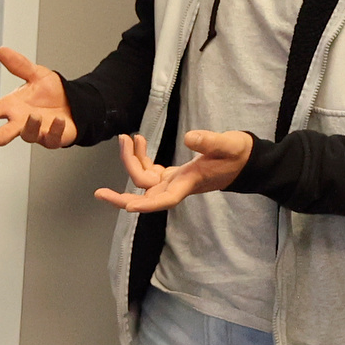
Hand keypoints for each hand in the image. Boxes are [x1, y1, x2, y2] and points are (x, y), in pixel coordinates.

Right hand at [0, 47, 77, 149]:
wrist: (75, 103)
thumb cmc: (53, 92)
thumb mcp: (36, 74)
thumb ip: (19, 65)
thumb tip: (2, 50)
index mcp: (13, 106)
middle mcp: (22, 121)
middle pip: (5, 132)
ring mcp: (36, 131)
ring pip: (28, 135)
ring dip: (30, 127)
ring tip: (34, 116)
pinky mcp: (52, 138)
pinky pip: (51, 138)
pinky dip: (53, 130)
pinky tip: (57, 120)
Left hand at [94, 129, 253, 211]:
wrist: (246, 160)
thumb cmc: (238, 154)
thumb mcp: (228, 144)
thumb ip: (210, 142)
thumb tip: (189, 137)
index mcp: (188, 184)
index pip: (163, 200)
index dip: (145, 205)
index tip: (128, 207)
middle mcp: (177, 186)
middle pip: (144, 195)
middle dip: (121, 196)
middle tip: (98, 192)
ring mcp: (174, 181)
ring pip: (143, 181)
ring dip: (131, 162)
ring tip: (127, 138)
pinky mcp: (174, 174)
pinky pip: (150, 171)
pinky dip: (140, 157)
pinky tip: (138, 140)